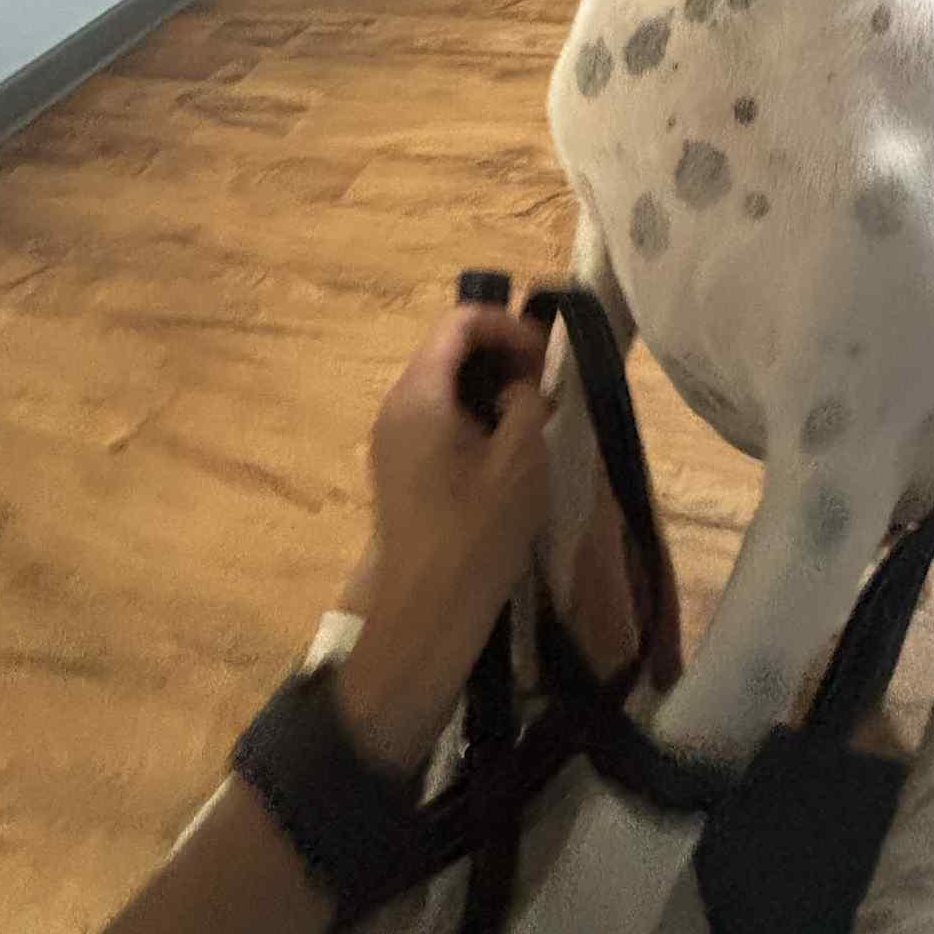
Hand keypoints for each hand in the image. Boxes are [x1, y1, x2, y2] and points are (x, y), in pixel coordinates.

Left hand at [337, 306, 549, 774]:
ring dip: (488, 388)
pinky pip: (434, 418)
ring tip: (528, 422)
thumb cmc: (476, 533)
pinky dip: (470, 416)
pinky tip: (501, 455)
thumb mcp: (521, 460)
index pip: (460, 321)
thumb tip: (518, 385)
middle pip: (448, 349)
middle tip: (543, 389)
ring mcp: (390, 437)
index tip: (543, 362)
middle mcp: (395, 404)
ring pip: (442, 384)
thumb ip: (525, 401)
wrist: (425, 612)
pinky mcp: (396, 467)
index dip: (508, 327)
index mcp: (420, 393)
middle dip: (500, 355)